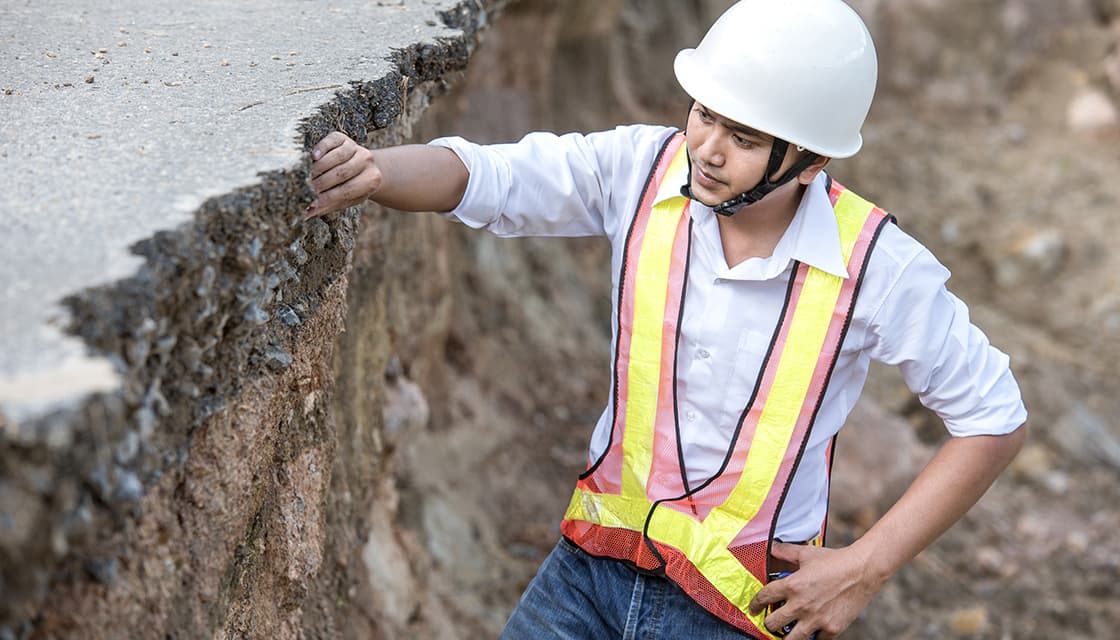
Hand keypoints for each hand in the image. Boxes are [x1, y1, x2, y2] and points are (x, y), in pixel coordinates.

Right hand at [306, 131, 381, 218]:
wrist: (361, 165)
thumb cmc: (350, 187)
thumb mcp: (346, 199)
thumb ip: (329, 205)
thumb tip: (308, 214)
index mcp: (372, 180)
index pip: (347, 191)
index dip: (328, 198)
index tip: (312, 204)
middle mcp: (367, 160)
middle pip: (341, 173)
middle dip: (322, 183)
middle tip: (307, 190)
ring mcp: (356, 147)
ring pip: (336, 157)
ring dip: (319, 168)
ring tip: (307, 178)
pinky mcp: (342, 137)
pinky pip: (331, 142)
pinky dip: (322, 149)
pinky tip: (313, 157)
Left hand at [748, 542, 884, 639]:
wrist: (863, 570)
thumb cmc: (835, 561)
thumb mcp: (806, 553)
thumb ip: (786, 552)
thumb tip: (771, 546)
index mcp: (792, 585)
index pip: (764, 598)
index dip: (755, 604)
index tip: (754, 609)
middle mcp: (801, 604)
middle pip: (772, 624)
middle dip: (769, 623)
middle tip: (772, 622)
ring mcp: (816, 619)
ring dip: (786, 636)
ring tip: (786, 633)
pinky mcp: (832, 629)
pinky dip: (813, 638)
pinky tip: (811, 632)